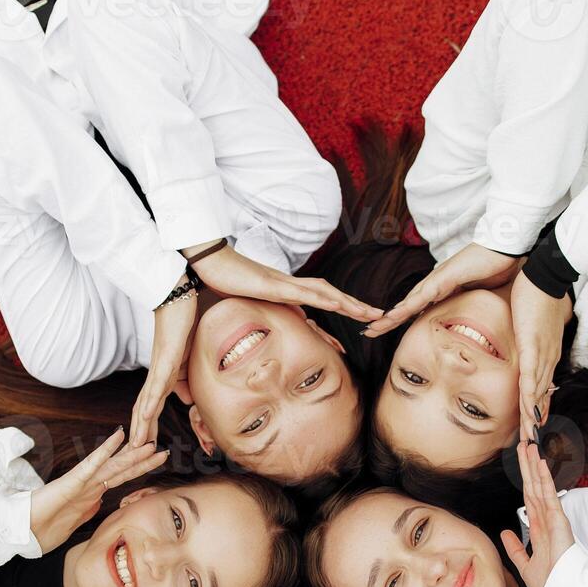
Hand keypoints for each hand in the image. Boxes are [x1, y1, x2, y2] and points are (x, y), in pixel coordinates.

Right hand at [30, 428, 168, 552]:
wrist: (20, 533)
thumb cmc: (42, 528)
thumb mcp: (73, 522)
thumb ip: (87, 510)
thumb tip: (100, 504)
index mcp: (90, 495)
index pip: (118, 479)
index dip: (137, 469)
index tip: (154, 461)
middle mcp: (88, 486)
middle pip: (121, 471)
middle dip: (143, 461)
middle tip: (164, 450)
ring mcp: (80, 483)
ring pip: (112, 466)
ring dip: (133, 454)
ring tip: (151, 442)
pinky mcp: (70, 483)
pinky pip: (91, 465)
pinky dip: (105, 451)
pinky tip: (118, 437)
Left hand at [130, 281, 199, 447]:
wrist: (178, 296)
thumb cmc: (184, 323)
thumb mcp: (188, 358)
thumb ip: (185, 379)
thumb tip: (185, 399)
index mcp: (162, 375)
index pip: (152, 406)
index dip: (148, 427)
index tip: (145, 446)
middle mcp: (157, 374)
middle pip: (144, 409)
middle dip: (140, 433)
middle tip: (134, 456)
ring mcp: (160, 367)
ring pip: (147, 401)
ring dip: (142, 424)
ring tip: (137, 445)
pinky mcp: (166, 359)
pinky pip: (158, 384)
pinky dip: (151, 401)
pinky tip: (145, 415)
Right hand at [189, 243, 380, 321]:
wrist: (207, 262)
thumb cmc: (224, 281)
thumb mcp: (249, 302)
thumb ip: (266, 310)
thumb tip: (277, 324)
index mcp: (286, 289)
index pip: (322, 297)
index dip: (344, 305)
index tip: (362, 316)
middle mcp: (290, 283)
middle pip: (331, 293)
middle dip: (356, 305)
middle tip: (380, 315)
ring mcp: (283, 283)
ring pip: (324, 293)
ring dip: (348, 303)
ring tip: (369, 313)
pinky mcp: (272, 285)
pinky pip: (302, 293)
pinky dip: (322, 298)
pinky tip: (338, 304)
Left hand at [363, 243, 519, 337]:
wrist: (504, 248)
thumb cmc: (493, 268)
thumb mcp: (476, 294)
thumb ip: (465, 303)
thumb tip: (464, 319)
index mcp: (441, 290)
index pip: (415, 308)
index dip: (400, 320)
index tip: (386, 331)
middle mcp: (435, 284)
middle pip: (406, 306)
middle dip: (387, 321)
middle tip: (367, 332)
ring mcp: (438, 280)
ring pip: (410, 302)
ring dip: (391, 315)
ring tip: (374, 327)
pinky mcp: (446, 277)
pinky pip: (425, 294)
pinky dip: (410, 305)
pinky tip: (396, 313)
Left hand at [499, 442, 575, 586]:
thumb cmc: (549, 583)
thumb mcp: (524, 564)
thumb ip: (515, 548)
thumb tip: (505, 533)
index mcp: (539, 527)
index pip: (529, 496)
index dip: (525, 478)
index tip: (521, 460)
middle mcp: (546, 519)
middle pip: (533, 486)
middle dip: (528, 464)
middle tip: (524, 442)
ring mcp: (553, 517)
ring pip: (540, 485)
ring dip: (534, 464)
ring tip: (530, 444)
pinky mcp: (558, 520)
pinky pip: (548, 494)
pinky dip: (543, 477)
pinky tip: (540, 462)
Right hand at [510, 270, 572, 440]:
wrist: (548, 274)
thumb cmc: (539, 295)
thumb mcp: (532, 323)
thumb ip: (528, 336)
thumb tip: (523, 341)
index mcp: (547, 355)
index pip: (541, 390)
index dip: (536, 412)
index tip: (532, 430)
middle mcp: (548, 359)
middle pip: (540, 399)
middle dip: (534, 424)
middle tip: (530, 446)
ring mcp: (542, 354)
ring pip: (537, 393)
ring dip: (532, 418)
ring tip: (528, 439)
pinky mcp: (534, 346)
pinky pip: (531, 376)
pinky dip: (530, 396)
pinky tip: (528, 412)